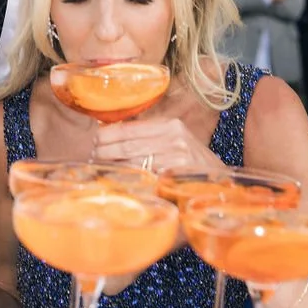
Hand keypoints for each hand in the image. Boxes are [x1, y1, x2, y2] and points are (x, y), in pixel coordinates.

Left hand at [91, 116, 219, 177]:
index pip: (129, 128)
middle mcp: (174, 138)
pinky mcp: (177, 177)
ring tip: (97, 167)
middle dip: (104, 151)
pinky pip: (146, 179)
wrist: (219, 180)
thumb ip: (149, 136)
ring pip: (134, 163)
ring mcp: (177, 159)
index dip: (107, 134)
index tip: (91, 138)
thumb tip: (110, 133)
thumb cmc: (191, 160)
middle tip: (88, 155)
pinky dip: (129, 181)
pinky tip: (118, 182)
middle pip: (128, 146)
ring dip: (113, 167)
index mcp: (170, 125)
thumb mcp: (174, 140)